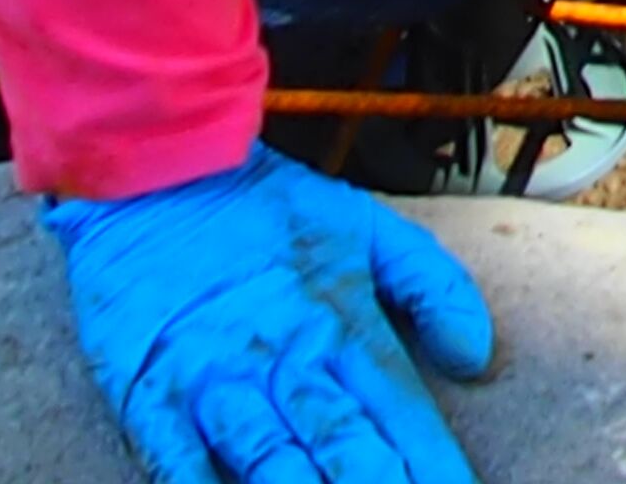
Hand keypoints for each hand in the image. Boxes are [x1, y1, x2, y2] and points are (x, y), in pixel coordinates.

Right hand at [43, 145, 494, 483]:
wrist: (155, 170)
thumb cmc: (265, 209)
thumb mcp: (366, 227)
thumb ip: (433, 286)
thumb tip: (478, 356)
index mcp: (340, 320)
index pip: (401, 411)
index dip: (433, 467)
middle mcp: (282, 356)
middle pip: (343, 446)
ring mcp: (213, 378)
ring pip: (268, 460)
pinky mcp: (147, 391)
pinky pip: (174, 460)